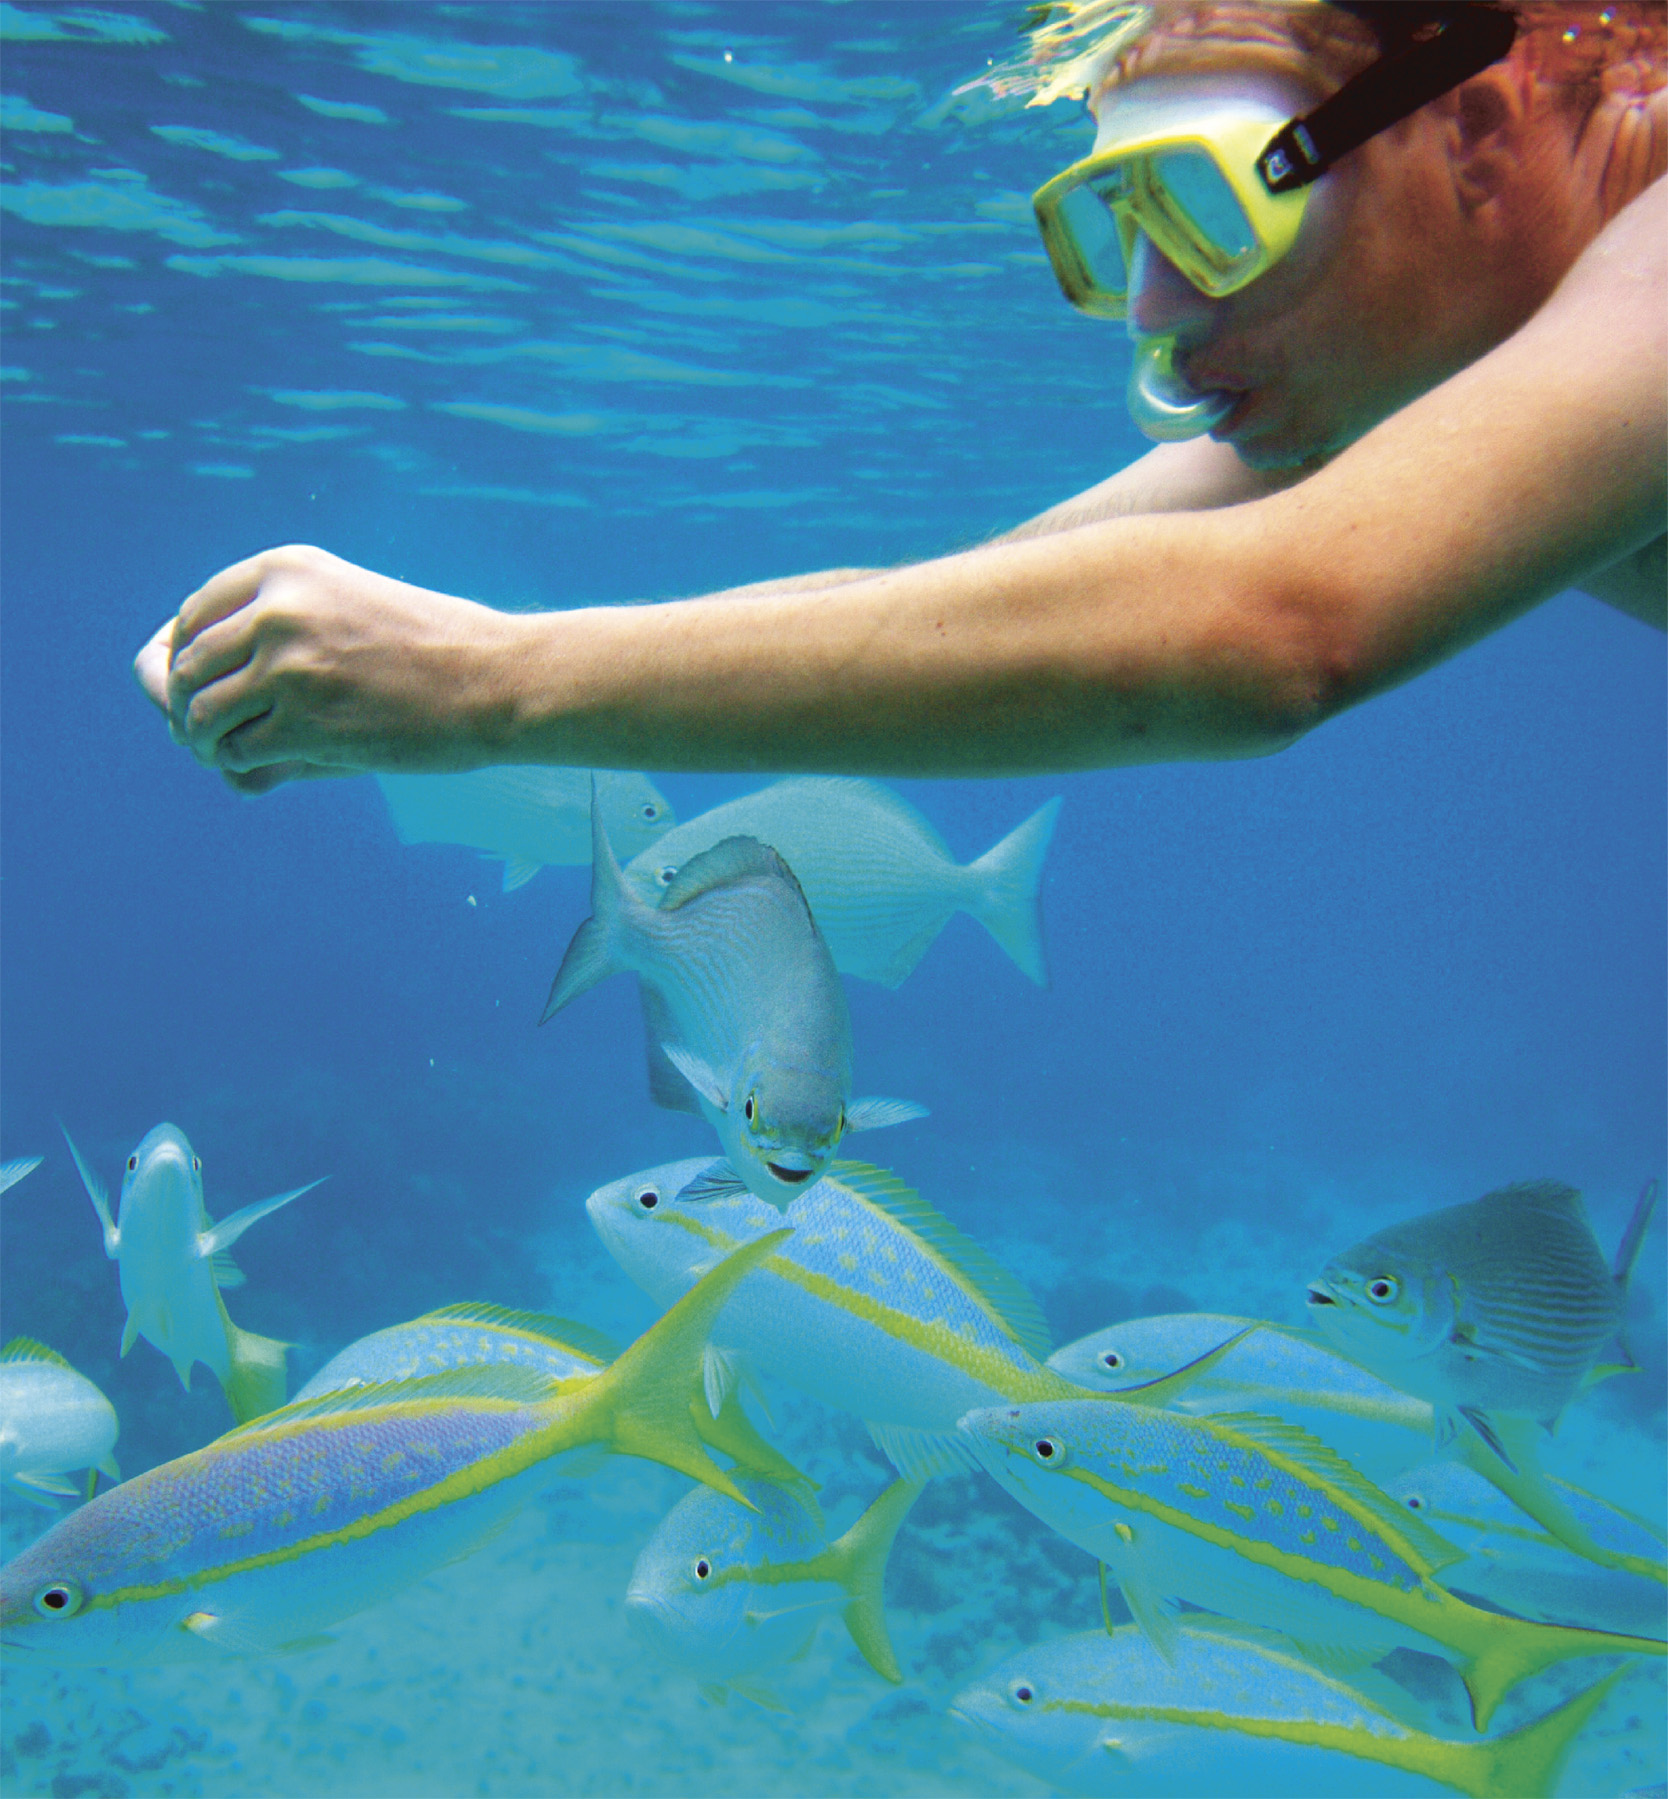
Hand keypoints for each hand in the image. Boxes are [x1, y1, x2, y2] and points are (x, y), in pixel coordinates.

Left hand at [134, 545, 525, 791]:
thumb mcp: (347, 608)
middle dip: (186, 707)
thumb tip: (158, 688)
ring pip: (201, 714)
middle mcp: (277, 608)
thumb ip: (270, 633)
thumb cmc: (431, 651)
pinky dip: (243, 767)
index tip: (200, 688)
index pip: (194, 615)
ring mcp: (287, 666)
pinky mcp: (304, 722)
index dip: (183, 659)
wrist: (499, 680)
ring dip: (208, 743)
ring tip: (232, 755)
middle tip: (206, 736)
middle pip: (186, 667)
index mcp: (286, 569)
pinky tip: (270, 768)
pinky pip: (237, 753)